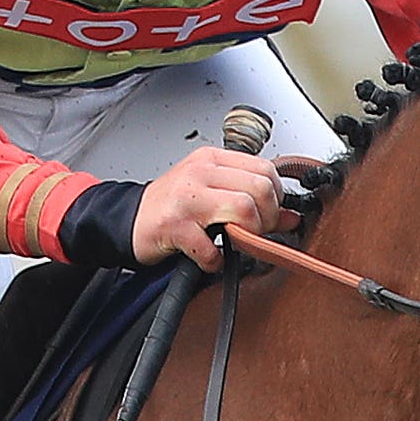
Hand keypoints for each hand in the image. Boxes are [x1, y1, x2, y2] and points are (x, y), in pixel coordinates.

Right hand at [132, 147, 295, 270]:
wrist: (128, 220)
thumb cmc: (171, 206)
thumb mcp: (212, 193)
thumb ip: (250, 199)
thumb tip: (291, 216)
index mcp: (212, 160)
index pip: (265, 169)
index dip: (277, 197)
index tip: (271, 214)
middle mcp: (201, 173)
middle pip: (260, 188)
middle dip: (268, 218)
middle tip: (256, 232)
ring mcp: (187, 199)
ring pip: (244, 210)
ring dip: (249, 236)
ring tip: (236, 243)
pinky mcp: (175, 226)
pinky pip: (212, 247)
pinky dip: (216, 260)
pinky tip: (211, 258)